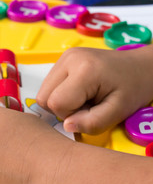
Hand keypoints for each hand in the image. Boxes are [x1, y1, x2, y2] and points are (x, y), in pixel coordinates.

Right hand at [36, 46, 152, 133]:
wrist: (141, 67)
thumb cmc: (133, 88)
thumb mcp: (118, 112)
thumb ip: (92, 123)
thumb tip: (67, 126)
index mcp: (84, 70)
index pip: (56, 103)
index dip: (70, 115)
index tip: (90, 111)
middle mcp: (69, 59)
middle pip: (44, 97)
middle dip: (63, 108)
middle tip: (87, 105)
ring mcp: (64, 57)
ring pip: (43, 92)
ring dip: (61, 101)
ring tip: (84, 97)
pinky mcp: (62, 59)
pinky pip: (49, 86)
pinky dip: (61, 93)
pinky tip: (79, 91)